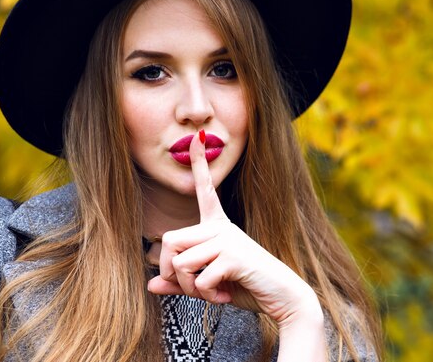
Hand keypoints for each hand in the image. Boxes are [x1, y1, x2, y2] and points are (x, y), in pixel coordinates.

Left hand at [147, 130, 323, 328]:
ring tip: (212, 292)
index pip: (206, 190)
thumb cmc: (245, 285)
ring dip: (190, 287)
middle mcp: (221, 227)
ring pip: (180, 263)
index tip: (198, 136)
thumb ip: (180, 282)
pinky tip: (223, 295)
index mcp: (217, 226)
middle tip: (192, 287)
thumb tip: (150, 285)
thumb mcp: (208, 283)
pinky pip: (199, 279)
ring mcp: (228, 239)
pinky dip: (206, 295)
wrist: (282, 296)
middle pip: (169, 240)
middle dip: (171, 272)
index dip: (199, 164)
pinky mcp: (234, 256)